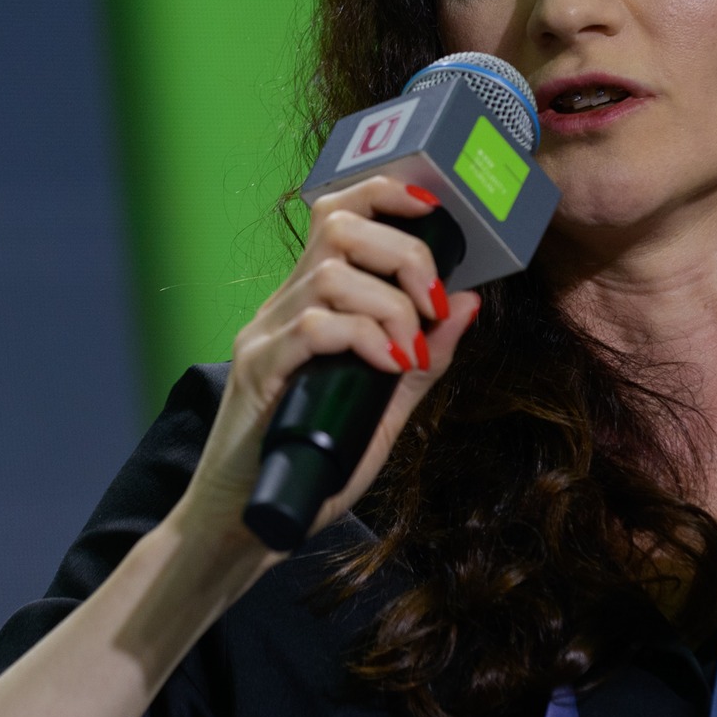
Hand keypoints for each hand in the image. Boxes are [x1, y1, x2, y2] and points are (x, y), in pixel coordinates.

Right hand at [174, 176, 481, 555]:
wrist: (246, 521)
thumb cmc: (312, 464)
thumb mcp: (385, 406)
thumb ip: (425, 358)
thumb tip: (470, 303)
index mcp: (309, 302)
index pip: (339, 213)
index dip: (387, 194)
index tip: (435, 214)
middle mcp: (282, 305)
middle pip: (339, 226)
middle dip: (405, 253)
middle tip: (433, 304)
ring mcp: (265, 335)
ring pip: (331, 275)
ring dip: (389, 305)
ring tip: (408, 351)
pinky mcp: (256, 372)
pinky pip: (311, 328)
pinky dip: (362, 338)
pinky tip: (386, 367)